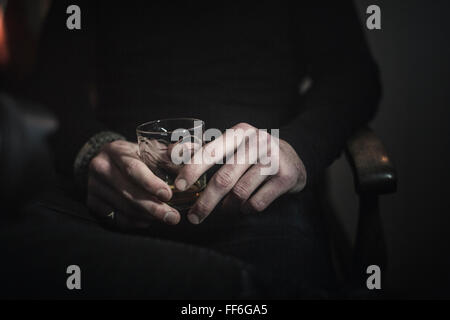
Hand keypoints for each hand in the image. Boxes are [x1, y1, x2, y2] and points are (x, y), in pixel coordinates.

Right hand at [86, 140, 180, 227]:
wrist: (104, 161)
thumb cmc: (134, 156)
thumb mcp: (148, 149)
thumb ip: (168, 154)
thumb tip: (186, 155)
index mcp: (116, 151)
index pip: (133, 169)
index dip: (151, 184)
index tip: (168, 195)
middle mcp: (101, 168)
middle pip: (129, 193)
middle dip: (154, 207)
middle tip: (173, 217)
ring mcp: (94, 187)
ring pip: (124, 208)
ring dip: (148, 217)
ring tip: (166, 218)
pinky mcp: (92, 204)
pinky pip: (117, 219)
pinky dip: (137, 222)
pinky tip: (149, 219)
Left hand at [174, 123, 306, 223]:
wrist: (294, 158)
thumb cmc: (255, 154)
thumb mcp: (235, 144)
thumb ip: (209, 150)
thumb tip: (174, 156)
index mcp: (240, 132)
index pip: (211, 151)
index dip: (193, 169)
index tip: (180, 186)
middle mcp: (257, 142)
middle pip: (224, 178)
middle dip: (206, 201)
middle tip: (194, 217)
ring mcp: (274, 159)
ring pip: (240, 193)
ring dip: (228, 206)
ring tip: (226, 208)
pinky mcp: (286, 177)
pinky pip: (257, 202)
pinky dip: (247, 209)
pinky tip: (246, 207)